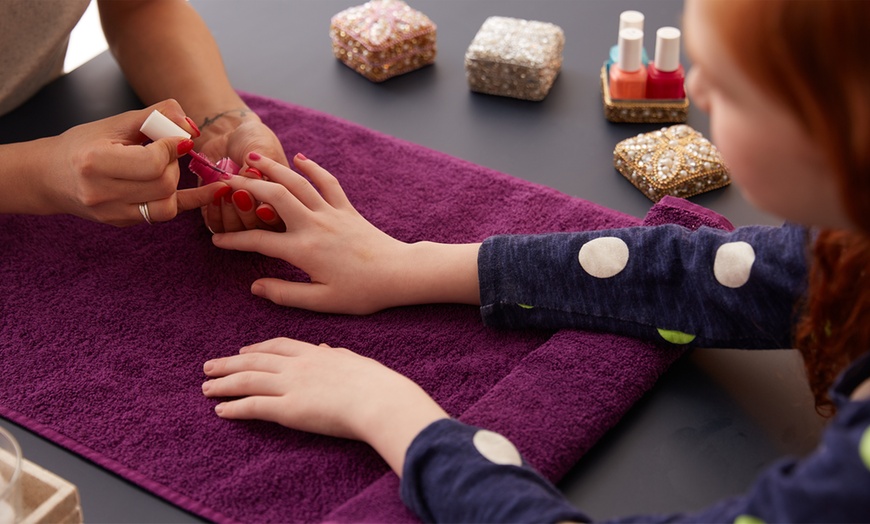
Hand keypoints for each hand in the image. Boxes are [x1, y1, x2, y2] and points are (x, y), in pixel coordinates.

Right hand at [40, 100, 220, 225]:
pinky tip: (216, 191)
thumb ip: (157, 115)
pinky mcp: (123, 223)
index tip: (173, 136)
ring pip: (167, 204)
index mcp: (94, 163)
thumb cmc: (83, 144)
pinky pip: (166, 214)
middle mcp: (102, 194)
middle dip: (173, 163)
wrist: (50, 176)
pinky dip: (192, 201)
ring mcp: (113, 214)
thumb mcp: (116, 122)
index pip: (154, 163)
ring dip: (175, 182)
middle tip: (162, 150)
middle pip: (164, 184)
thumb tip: (191, 126)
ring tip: (161, 167)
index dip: (171, 146)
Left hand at [195, 113, 288, 232]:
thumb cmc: (253, 139)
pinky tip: (216, 196)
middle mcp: (265, 212)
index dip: (272, 218)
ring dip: (232, 213)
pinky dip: (216, 213)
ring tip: (226, 191)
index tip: (263, 208)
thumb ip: (261, 169)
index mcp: (286, 200)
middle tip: (240, 193)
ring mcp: (242, 215)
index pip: (283, 218)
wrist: (227, 132)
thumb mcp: (264, 148)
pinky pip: (217, 226)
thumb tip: (252, 183)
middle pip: (261, 231)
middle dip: (249, 214)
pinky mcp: (220, 216)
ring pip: (239, 230)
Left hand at [202, 337, 447, 473]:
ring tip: (206, 388)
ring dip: (223, 384)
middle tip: (209, 366)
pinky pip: (253, 406)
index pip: (278, 346)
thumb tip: (329, 351)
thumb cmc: (377, 384)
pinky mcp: (288, 409)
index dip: (257, 348)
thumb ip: (338, 356)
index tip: (242, 351)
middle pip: (254, 361)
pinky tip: (220, 411)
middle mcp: (298, 365)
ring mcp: (291, 385)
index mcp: (315, 353)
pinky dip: (234, 408)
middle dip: (229, 363)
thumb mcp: (356, 362)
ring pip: (247, 381)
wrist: (380, 400)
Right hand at [210, 153, 480, 313]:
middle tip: (227, 181)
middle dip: (248, 186)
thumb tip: (256, 287)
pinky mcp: (347, 209)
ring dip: (274, 168)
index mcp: (303, 251)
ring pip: (298, 183)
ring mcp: (331, 213)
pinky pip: (328, 182)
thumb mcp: (321, 301)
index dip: (234, 241)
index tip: (216, 241)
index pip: (259, 241)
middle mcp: (314, 225)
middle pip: (275, 197)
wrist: (399, 274)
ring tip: (252, 158)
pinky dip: (313, 168)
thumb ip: (285, 294)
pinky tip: (299, 158)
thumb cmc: (362, 292)